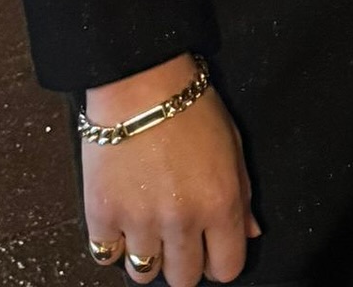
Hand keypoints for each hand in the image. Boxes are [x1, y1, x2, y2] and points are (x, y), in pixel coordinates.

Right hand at [82, 54, 259, 286]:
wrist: (141, 84)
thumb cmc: (192, 108)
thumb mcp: (232, 145)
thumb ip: (242, 194)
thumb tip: (250, 232)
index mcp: (220, 204)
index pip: (226, 269)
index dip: (218, 262)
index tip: (210, 250)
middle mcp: (182, 222)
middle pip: (183, 280)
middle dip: (184, 263)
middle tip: (177, 238)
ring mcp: (139, 223)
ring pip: (144, 276)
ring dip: (148, 256)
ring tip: (147, 229)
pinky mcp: (102, 216)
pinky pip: (106, 256)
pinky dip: (113, 244)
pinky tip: (122, 220)